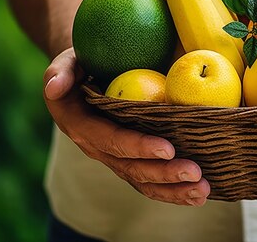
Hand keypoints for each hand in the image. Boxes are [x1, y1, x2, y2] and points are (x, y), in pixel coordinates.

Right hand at [43, 48, 209, 205]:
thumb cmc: (81, 63)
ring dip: (173, 190)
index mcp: (82, 125)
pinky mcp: (129, 160)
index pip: (112, 140)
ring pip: (142, 181)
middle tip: (195, 173)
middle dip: (164, 173)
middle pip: (131, 168)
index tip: (168, 148)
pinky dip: (174, 191)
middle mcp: (97, 147)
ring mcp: (114, 157)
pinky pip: (150, 181)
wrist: (83, 77)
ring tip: (202, 190)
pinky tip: (199, 194)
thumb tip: (54, 88)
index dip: (138, 147)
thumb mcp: (67, 61)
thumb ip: (60, 71)